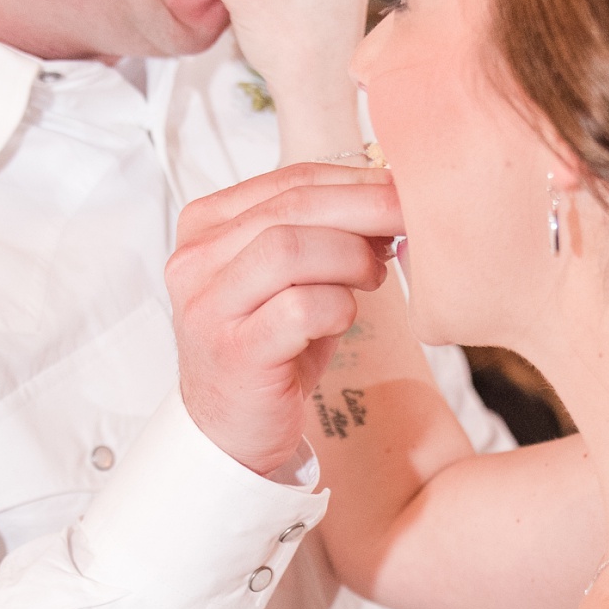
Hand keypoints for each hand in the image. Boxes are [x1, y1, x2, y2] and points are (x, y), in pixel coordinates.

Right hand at [169, 160, 405, 480]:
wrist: (232, 428)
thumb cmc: (272, 346)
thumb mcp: (294, 278)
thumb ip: (326, 235)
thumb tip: (393, 198)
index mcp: (207, 226)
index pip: (291, 180)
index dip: (356, 180)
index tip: (402, 190)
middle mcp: (197, 259)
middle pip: (294, 207)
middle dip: (367, 208)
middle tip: (411, 221)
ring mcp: (209, 305)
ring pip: (290, 248)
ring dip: (351, 258)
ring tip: (374, 277)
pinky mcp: (234, 350)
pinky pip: (300, 308)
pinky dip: (339, 306)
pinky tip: (346, 317)